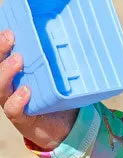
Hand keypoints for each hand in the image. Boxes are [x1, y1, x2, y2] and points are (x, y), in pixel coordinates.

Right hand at [0, 30, 76, 149]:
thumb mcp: (59, 76)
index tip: (8, 28)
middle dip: (0, 51)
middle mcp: (10, 86)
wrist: (64, 128)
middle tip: (9, 36)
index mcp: (16, 73)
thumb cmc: (59, 97)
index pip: (2, 56)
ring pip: (0, 86)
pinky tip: (25, 91)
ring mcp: (12, 101)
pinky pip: (13, 108)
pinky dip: (17, 99)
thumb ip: (62, 61)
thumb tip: (80, 36)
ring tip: (18, 60)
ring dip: (6, 71)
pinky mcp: (21, 117)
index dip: (0, 44)